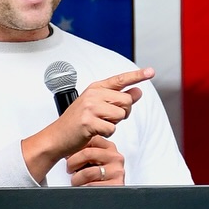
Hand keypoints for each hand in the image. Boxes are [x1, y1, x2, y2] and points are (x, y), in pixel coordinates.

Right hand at [22, 68, 153, 182]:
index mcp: (95, 88)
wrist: (57, 137)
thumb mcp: (97, 106)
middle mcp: (93, 94)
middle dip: (123, 113)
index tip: (151, 72)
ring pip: (120, 115)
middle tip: (108, 118)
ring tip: (99, 125)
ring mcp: (90, 107)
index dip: (137, 76)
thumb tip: (138, 92)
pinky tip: (95, 132)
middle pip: (126, 101)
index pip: (120, 79)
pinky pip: (112, 129)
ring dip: (114, 124)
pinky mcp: (89, 122)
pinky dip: (107, 134)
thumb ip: (117, 99)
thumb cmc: (77, 122)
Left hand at [67, 137, 123, 186]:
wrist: (108, 197)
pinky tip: (83, 187)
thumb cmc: (95, 177)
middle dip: (72, 163)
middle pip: (87, 153)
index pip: (90, 139)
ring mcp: (117, 171)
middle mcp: (115, 157)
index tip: (69, 155)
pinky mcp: (116, 184)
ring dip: (76, 178)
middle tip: (69, 169)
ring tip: (76, 181)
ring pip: (87, 172)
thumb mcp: (91, 160)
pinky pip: (92, 185)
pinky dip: (83, 187)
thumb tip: (68, 147)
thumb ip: (85, 150)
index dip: (75, 148)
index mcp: (109, 147)